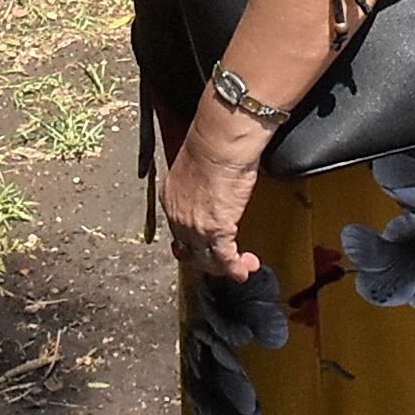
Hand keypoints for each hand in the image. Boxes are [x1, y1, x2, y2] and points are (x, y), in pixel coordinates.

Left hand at [162, 109, 265, 284]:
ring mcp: (194, 227)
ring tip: (241, 266)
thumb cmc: (215, 143)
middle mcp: (178, 215)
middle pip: (190, 249)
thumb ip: (203, 180)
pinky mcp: (216, 232)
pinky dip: (235, 268)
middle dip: (208, 259)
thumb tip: (216, 181)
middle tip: (223, 261)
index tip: (201, 245)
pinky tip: (243, 271)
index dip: (192, 241)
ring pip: (206, 259)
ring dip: (224, 266)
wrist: (221, 142)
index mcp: (171, 196)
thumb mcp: (199, 164)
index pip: (179, 229)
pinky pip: (225, 259)